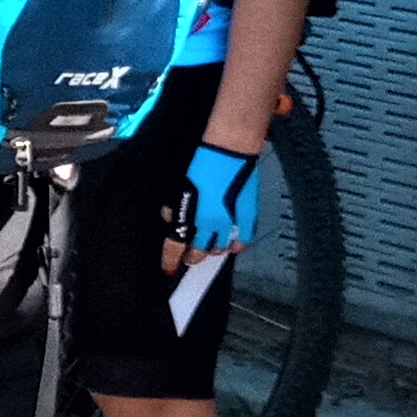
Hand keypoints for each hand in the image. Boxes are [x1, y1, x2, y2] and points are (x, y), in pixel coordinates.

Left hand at [165, 138, 262, 275]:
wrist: (229, 150)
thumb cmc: (204, 162)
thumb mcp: (179, 185)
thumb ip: (175, 208)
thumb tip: (170, 218)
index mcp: (189, 215)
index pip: (175, 248)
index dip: (170, 260)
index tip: (168, 266)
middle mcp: (209, 224)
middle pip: (199, 253)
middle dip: (192, 257)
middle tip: (189, 256)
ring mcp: (230, 222)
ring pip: (220, 249)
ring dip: (213, 248)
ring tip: (210, 244)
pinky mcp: (247, 218)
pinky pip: (241, 242)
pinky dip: (235, 244)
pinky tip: (231, 241)